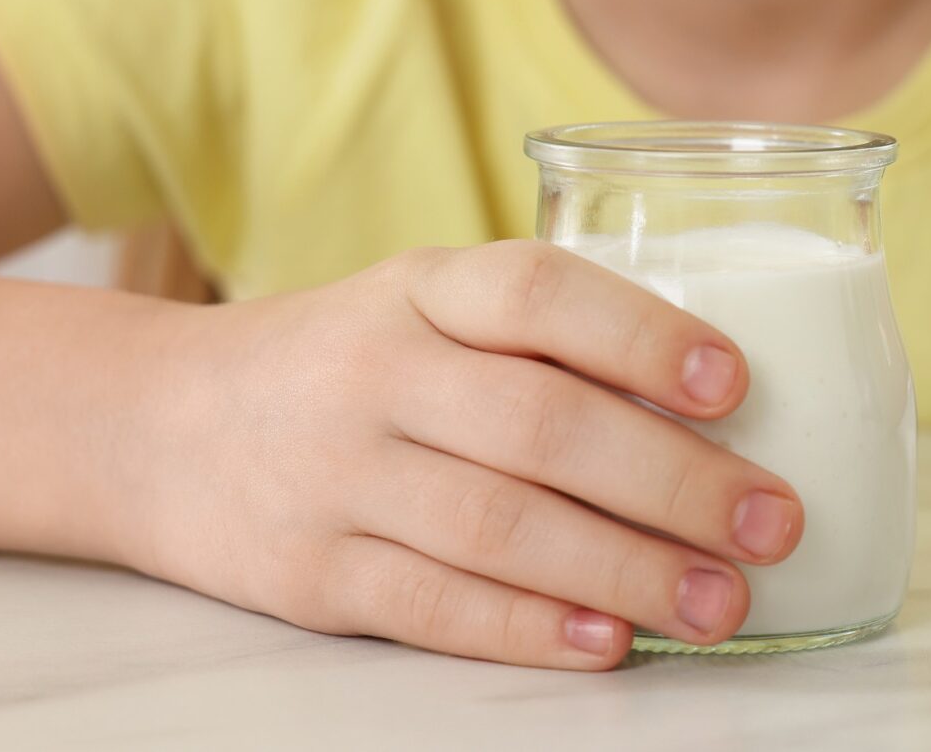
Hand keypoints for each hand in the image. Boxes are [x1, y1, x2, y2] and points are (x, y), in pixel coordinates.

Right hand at [127, 241, 801, 669]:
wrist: (158, 425)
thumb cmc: (345, 361)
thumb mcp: (420, 306)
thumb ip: (537, 339)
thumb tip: (721, 405)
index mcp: (419, 288)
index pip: (535, 292)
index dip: (641, 335)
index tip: (736, 383)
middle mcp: (373, 371)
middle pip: (537, 424)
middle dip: (672, 480)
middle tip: (772, 521)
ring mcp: (335, 475)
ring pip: (497, 526)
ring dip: (625, 570)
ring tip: (722, 600)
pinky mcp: (309, 574)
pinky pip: (432, 605)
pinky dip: (529, 629)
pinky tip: (608, 643)